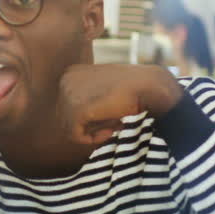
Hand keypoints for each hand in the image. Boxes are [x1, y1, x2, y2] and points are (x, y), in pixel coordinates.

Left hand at [58, 64, 182, 145]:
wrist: (148, 85)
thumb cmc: (131, 88)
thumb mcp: (104, 90)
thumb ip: (88, 102)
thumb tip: (79, 126)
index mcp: (71, 74)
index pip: (67, 106)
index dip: (88, 117)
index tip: (110, 113)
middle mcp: (65, 80)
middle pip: (66, 117)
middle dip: (90, 124)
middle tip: (114, 120)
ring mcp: (69, 94)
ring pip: (70, 127)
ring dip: (93, 131)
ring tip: (114, 124)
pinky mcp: (77, 109)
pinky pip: (76, 135)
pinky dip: (93, 139)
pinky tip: (110, 131)